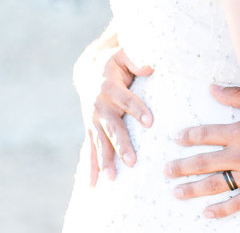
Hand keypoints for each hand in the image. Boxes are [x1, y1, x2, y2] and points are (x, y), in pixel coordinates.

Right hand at [73, 40, 153, 184]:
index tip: (150, 122)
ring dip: (105, 161)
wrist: (89, 72)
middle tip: (132, 160)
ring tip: (112, 178)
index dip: (137, 110)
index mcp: (109, 87)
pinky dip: (90, 168)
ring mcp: (93, 120)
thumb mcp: (123, 54)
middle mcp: (99, 106)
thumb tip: (150, 67)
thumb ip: (135, 59)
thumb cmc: (114, 63)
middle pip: (113, 127)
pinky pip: (89, 151)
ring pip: (100, 143)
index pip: (127, 100)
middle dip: (122, 144)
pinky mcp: (91, 130)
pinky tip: (92, 185)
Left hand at [165, 85, 239, 218]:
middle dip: (181, 167)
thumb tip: (211, 89)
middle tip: (166, 171)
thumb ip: (235, 95)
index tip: (177, 138)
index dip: (189, 136)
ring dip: (193, 189)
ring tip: (177, 192)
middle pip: (203, 163)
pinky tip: (207, 213)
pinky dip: (221, 210)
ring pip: (215, 185)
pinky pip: (237, 203)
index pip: (205, 135)